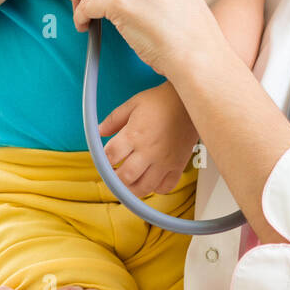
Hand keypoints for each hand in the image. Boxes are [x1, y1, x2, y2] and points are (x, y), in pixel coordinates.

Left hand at [98, 82, 199, 197]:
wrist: (190, 101)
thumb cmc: (162, 100)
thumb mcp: (134, 103)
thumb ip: (114, 119)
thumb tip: (99, 131)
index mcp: (134, 134)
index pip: (111, 156)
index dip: (103, 159)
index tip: (105, 158)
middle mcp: (148, 151)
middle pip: (124, 177)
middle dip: (114, 179)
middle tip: (113, 174)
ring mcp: (164, 161)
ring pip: (143, 187)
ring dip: (131, 189)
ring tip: (128, 182)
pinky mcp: (177, 165)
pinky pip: (165, 187)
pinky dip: (155, 188)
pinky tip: (150, 180)